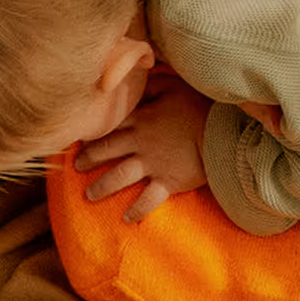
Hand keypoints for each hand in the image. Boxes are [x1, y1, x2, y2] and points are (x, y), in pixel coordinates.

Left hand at [75, 75, 210, 222]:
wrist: (222, 131)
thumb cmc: (201, 106)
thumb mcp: (174, 86)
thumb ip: (152, 85)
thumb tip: (137, 82)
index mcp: (141, 118)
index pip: (111, 125)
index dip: (94, 132)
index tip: (80, 138)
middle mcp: (141, 142)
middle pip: (107, 150)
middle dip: (89, 159)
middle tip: (77, 166)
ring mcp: (152, 164)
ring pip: (118, 177)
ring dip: (102, 187)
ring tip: (89, 195)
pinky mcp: (167, 182)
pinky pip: (147, 200)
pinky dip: (136, 210)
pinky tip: (126, 218)